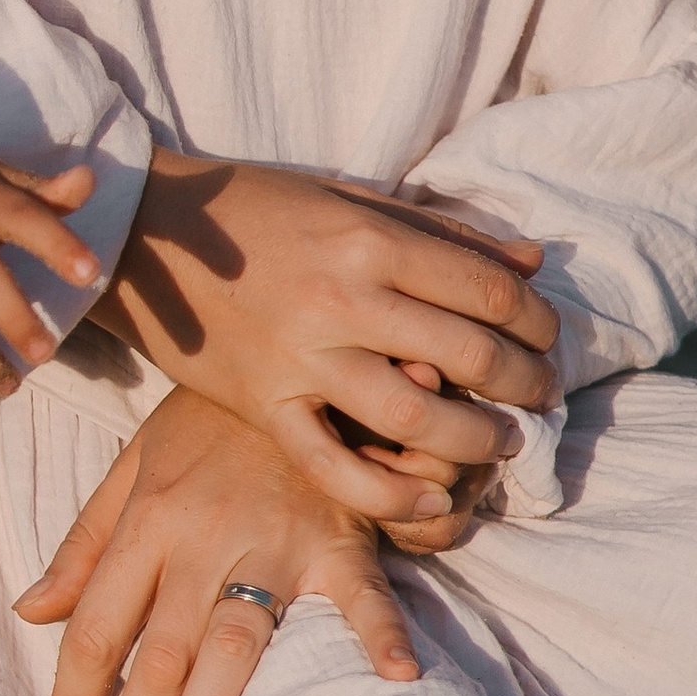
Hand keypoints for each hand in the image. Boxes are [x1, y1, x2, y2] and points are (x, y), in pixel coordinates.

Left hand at [17, 388, 422, 695]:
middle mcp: (204, 538)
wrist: (288, 351)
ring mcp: (275, 540)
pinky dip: (381, 632)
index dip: (74, 695)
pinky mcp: (336, 536)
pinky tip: (395, 678)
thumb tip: (29, 612)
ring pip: (234, 642)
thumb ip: (84, 544)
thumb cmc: (207, 419)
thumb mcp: (133, 466)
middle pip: (160, 650)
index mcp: (148, 521)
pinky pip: (360, 591)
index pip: (98, 625)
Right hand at [93, 153, 561, 519]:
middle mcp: (343, 297)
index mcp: (369, 238)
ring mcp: (302, 356)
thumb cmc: (256, 208)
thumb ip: (442, 233)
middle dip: (524, 382)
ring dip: (476, 438)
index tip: (549, 337)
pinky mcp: (263, 404)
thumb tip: (532, 261)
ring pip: (414, 415)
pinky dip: (389, 491)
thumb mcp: (351, 198)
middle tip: (542, 396)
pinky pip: (334, 465)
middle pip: (469, 352)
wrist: (147, 235)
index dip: (537, 320)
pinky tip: (428, 497)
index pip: (487, 289)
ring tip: (501, 442)